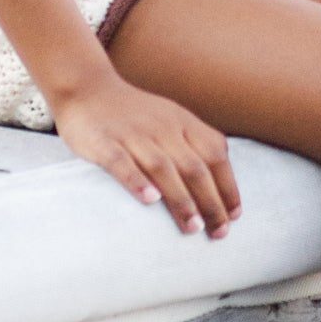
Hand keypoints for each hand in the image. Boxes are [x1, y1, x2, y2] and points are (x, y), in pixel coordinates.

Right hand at [52, 74, 240, 237]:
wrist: (86, 88)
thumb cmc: (134, 114)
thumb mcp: (170, 120)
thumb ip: (194, 144)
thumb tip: (219, 185)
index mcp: (182, 122)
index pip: (215, 154)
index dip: (227, 186)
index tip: (234, 216)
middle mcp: (162, 128)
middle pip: (194, 167)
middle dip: (210, 202)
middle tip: (219, 233)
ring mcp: (133, 134)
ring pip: (163, 168)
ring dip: (181, 199)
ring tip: (193, 228)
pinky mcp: (104, 142)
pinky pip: (122, 162)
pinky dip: (137, 180)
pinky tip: (149, 200)